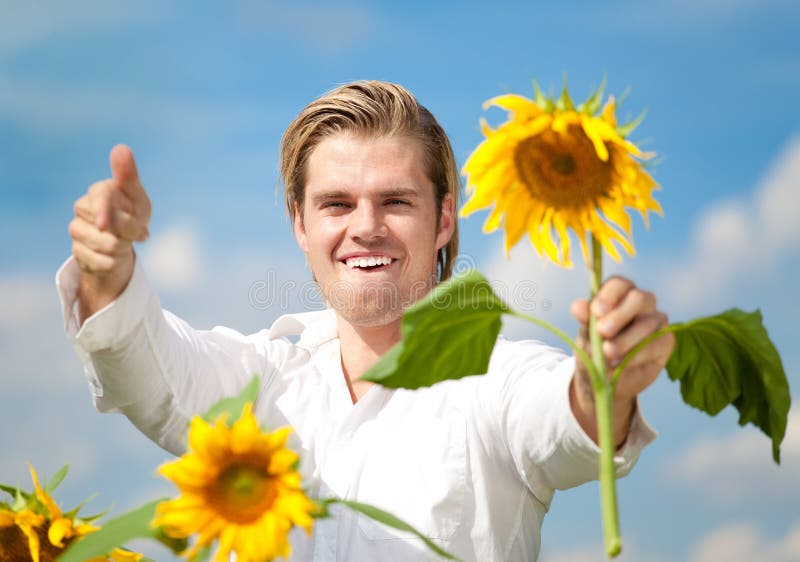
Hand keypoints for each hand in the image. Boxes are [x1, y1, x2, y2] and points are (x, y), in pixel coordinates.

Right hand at [69, 145, 151, 320]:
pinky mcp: (77, 252)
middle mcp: (82, 208)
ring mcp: (77, 230)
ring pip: (104, 246)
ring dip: (123, 249)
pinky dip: (114, 263)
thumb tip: (121, 148)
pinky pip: (100, 263)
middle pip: (106, 228)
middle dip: (128, 233)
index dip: (102, 211)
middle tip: (136, 230)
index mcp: (99, 191)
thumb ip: (128, 176)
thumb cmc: (132, 213)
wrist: (123, 243)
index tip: (104, 225)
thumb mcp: (137, 197)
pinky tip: (114, 256)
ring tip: (124, 242)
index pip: (98, 198)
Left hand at [569, 276, 674, 445]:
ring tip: (607, 353)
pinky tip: (621, 364)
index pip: (618, 284)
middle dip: (620, 315)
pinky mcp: (666, 341)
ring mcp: (656, 321)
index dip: (608, 295)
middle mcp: (641, 304)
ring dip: (626, 339)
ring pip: (648, 323)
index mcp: (618, 295)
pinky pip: (656, 343)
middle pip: (639, 298)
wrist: (604, 382)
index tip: (596, 312)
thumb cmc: (593, 351)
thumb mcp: (585, 338)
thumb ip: (585, 322)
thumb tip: (578, 306)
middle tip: (602, 332)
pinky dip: (637, 355)